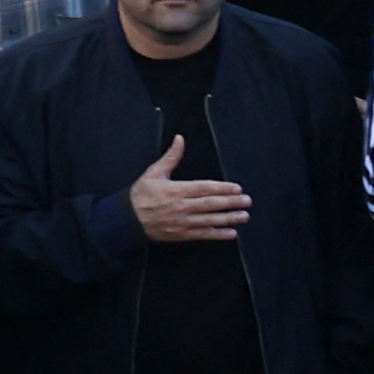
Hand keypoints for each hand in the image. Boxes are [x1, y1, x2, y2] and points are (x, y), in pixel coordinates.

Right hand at [128, 136, 253, 241]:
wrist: (127, 219)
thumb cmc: (141, 194)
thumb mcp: (153, 172)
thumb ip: (171, 156)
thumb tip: (180, 139)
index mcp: (175, 190)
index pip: (204, 188)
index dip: (222, 188)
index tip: (236, 188)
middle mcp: (181, 206)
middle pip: (210, 204)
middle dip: (231, 203)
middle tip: (246, 201)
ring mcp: (182, 222)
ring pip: (210, 220)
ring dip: (229, 218)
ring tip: (243, 216)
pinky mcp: (181, 234)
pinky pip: (203, 234)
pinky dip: (218, 234)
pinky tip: (231, 233)